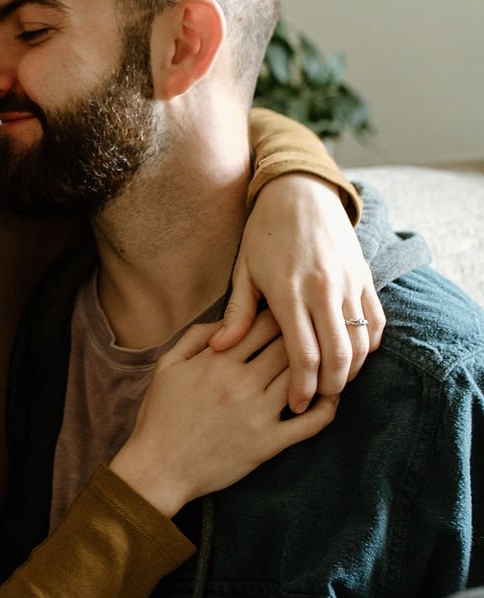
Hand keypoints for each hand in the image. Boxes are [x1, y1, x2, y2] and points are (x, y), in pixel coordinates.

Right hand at [111, 313, 338, 515]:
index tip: (289, 310)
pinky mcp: (269, 443)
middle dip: (303, 334)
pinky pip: (310, 423)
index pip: (262, 323)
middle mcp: (242, 382)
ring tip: (327, 358)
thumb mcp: (167, 365)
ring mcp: (258, 413)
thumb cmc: (160, 416)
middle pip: (287, 345)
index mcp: (218, 360)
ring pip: (302, 377)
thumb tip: (228, 320)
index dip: (280, 312)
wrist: (159, 468)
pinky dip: (327, 407)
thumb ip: (196, 336)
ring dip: (318, 366)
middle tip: (314, 329)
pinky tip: (332, 397)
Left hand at [212, 174, 384, 412]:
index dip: (302, 387)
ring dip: (352, 370)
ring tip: (335, 384)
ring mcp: (349, 283)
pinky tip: (355, 358)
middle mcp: (323, 290)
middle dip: (330, 387)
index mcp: (289, 292)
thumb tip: (220, 349)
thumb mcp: (244, 269)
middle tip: (319, 401)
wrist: (300, 191)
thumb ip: (237, 312)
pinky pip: (377, 322)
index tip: (297, 405)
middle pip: (337, 356)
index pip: (302, 355)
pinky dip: (370, 346)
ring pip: (362, 343)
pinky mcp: (365, 276)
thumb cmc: (264, 232)